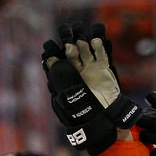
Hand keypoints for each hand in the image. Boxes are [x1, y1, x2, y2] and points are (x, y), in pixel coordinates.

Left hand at [42, 22, 140, 155]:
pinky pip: (103, 54)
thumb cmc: (84, 116)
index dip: (53, 52)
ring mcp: (91, 69)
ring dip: (84, 39)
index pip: (57, 61)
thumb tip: (51, 62)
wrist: (105, 123)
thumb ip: (60, 81)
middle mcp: (77, 72)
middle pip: (72, 51)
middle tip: (67, 34)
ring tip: (81, 32)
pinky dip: (101, 46)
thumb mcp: (66, 101)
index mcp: (65, 78)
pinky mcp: (105, 70)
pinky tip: (98, 38)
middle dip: (68, 41)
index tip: (50, 46)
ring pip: (86, 49)